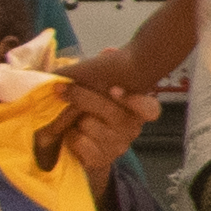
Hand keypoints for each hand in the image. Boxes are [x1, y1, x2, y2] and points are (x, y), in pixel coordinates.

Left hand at [27, 67, 158, 178]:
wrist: (91, 153)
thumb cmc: (98, 114)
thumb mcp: (104, 92)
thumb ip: (108, 72)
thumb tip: (108, 51)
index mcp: (137, 111)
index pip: (150, 109)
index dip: (135, 101)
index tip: (114, 90)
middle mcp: (132, 129)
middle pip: (109, 111)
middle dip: (81, 97)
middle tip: (61, 88)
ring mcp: (118, 146)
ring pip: (90, 125)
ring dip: (74, 120)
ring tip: (73, 118)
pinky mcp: (102, 160)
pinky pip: (81, 143)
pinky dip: (71, 137)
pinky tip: (73, 134)